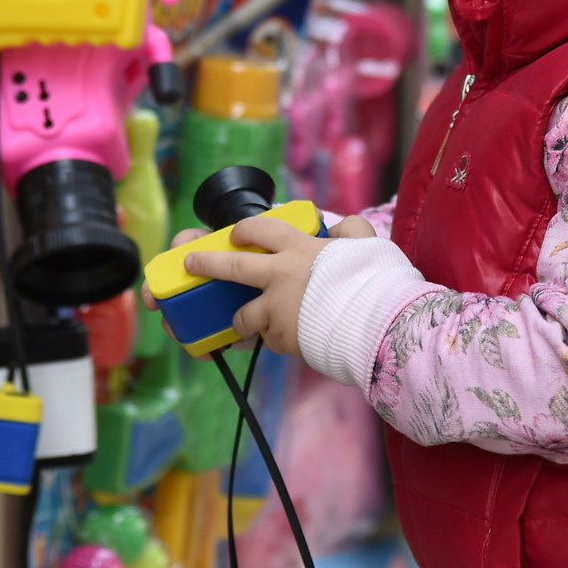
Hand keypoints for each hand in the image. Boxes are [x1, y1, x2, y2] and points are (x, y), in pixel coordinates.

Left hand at [170, 213, 376, 356]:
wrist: (377, 323)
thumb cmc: (375, 281)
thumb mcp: (367, 245)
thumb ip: (351, 231)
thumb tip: (341, 227)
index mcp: (299, 248)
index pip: (262, 229)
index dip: (245, 229)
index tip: (236, 233)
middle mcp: (281, 275)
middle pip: (232, 266)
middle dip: (206, 262)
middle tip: (191, 262)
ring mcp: (277, 308)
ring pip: (243, 315)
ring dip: (241, 318)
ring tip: (242, 323)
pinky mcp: (282, 337)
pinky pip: (270, 340)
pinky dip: (276, 340)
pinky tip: (289, 340)